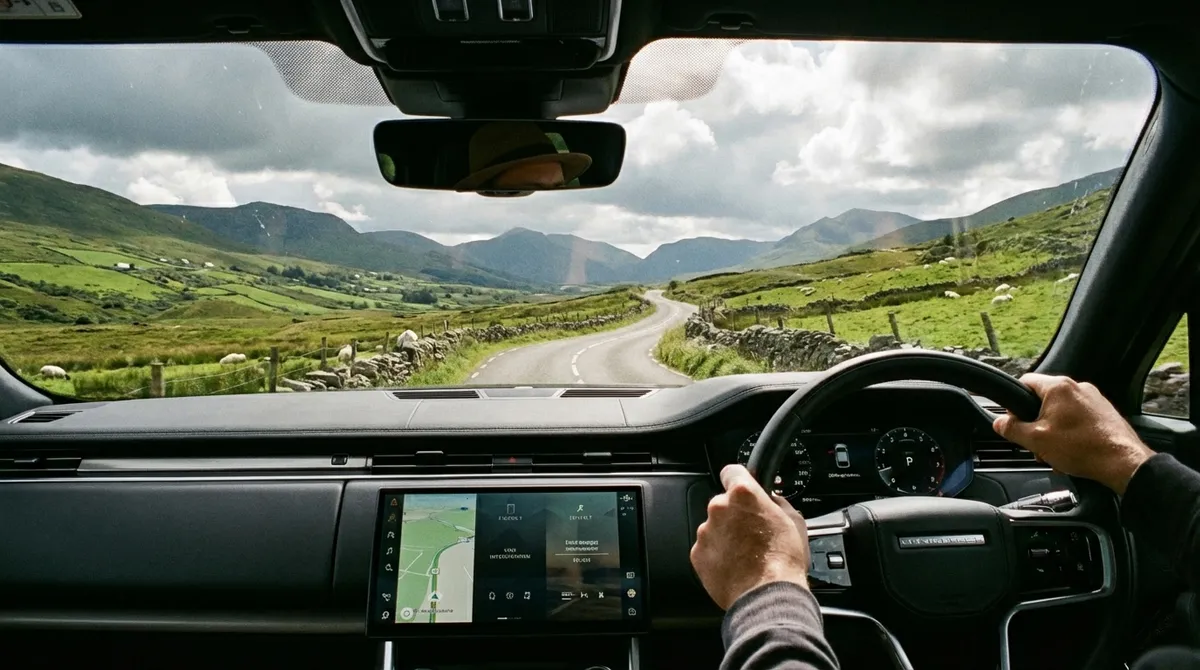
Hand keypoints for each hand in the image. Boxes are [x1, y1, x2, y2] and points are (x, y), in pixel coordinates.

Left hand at [690, 464, 810, 609]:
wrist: (767, 596)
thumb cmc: (783, 560)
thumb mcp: (794, 521)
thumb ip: (777, 503)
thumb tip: (772, 500)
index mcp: (743, 494)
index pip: (732, 471)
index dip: (738, 479)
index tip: (741, 487)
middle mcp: (719, 508)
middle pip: (723, 503)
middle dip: (735, 515)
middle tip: (753, 532)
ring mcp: (705, 532)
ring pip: (714, 528)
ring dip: (726, 536)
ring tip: (746, 555)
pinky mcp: (697, 554)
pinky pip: (707, 549)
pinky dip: (718, 555)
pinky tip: (735, 566)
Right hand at [993, 373, 1154, 494]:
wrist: (1122, 462)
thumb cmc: (1082, 448)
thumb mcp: (1035, 440)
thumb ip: (1011, 429)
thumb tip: (999, 422)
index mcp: (1059, 388)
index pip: (1024, 382)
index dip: (1014, 403)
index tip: (1014, 421)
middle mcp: (1078, 387)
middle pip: (1043, 400)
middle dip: (1036, 422)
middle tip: (1037, 442)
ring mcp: (1094, 399)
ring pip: (1061, 411)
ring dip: (1053, 430)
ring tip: (1057, 451)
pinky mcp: (1104, 412)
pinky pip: (1078, 418)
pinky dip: (1071, 432)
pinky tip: (1072, 451)